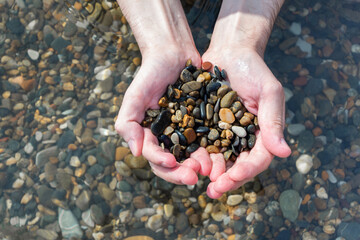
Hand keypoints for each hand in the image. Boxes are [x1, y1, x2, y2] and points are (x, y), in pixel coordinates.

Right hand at [115, 47, 210, 184]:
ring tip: (210, 169)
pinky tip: (221, 155)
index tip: (172, 161)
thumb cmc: (151, 73)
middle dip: (182, 173)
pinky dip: (214, 151)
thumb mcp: (134, 96)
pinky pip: (209, 141)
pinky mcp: (203, 123)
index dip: (163, 163)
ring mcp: (187, 131)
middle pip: (174, 163)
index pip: (155, 158)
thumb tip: (136, 153)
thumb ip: (128, 123)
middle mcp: (169, 137)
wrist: (173, 52)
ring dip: (200, 166)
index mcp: (151, 135)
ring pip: (193, 156)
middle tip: (195, 176)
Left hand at [202, 47, 290, 197]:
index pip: (257, 159)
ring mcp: (224, 133)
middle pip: (237, 165)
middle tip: (213, 191)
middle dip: (226, 179)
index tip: (232, 177)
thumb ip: (273, 121)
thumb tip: (285, 153)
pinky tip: (187, 163)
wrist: (230, 52)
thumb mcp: (268, 92)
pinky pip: (202, 145)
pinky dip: (196, 155)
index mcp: (262, 133)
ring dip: (209, 172)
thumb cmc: (254, 69)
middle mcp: (243, 137)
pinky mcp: (207, 126)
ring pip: (219, 160)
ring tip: (196, 180)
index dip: (246, 171)